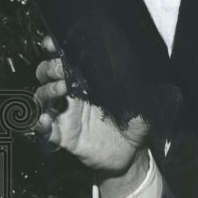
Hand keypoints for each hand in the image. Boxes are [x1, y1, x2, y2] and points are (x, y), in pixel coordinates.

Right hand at [34, 37, 150, 182]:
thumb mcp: (144, 101)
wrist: (132, 153)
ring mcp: (65, 115)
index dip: (54, 49)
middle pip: (46, 74)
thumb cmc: (135, 123)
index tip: (53, 43)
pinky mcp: (63, 136)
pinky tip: (45, 121)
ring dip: (46, 90)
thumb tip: (158, 72)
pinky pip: (43, 130)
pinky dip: (39, 124)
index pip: (64, 59)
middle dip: (50, 68)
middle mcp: (73, 95)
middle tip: (62, 70)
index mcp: (88, 82)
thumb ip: (147, 87)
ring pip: (41, 97)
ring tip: (60, 89)